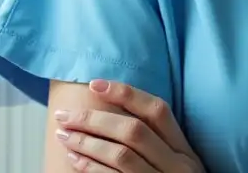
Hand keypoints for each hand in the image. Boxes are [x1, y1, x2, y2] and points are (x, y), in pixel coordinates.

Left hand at [53, 79, 204, 172]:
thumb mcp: (176, 165)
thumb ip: (156, 142)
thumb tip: (111, 113)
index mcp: (184, 150)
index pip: (156, 110)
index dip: (125, 93)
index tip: (94, 84)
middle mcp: (176, 166)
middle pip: (133, 131)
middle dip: (94, 119)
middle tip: (65, 115)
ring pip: (120, 155)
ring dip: (86, 142)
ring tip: (63, 134)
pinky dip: (90, 168)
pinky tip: (74, 158)